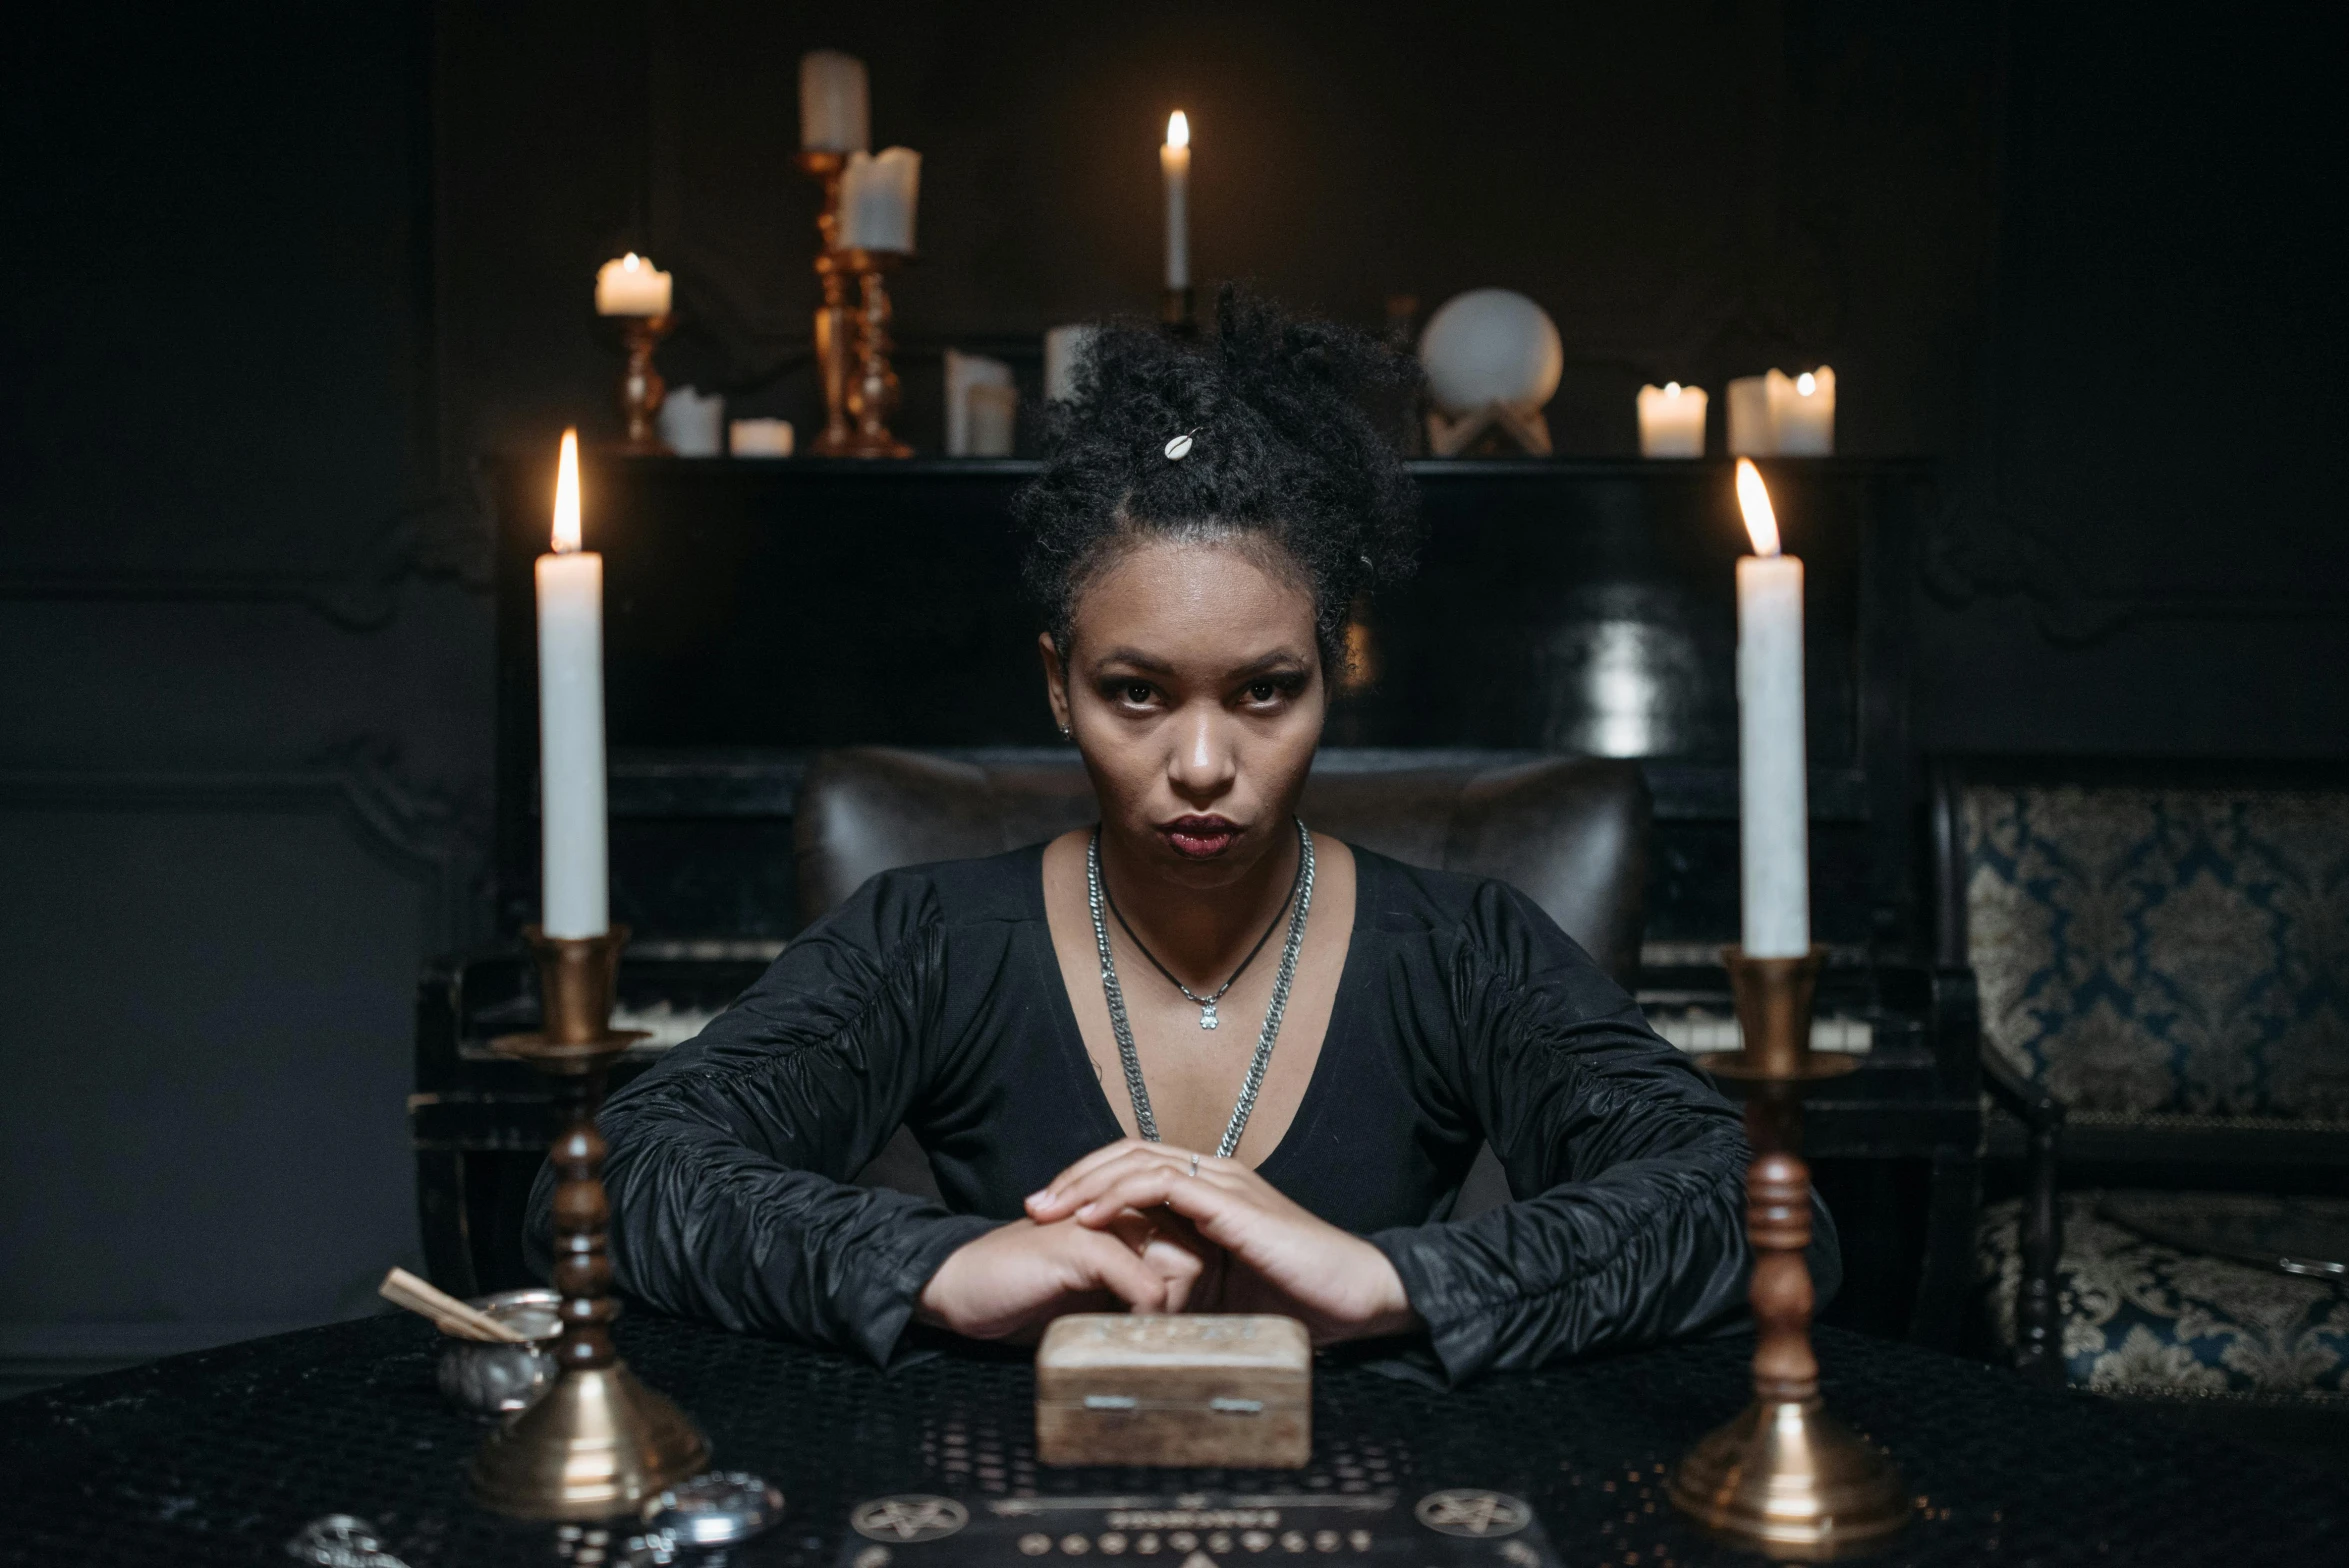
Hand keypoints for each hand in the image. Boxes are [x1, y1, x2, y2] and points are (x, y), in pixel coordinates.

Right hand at [916, 1215, 1205, 1342]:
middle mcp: (1121, 1211)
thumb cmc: (1023, 1293)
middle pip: (1202, 1248)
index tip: (1187, 1324)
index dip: (1203, 1286)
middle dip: (1200, 1297)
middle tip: (1175, 1333)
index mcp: (1127, 1217)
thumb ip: (1135, 1290)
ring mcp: (1102, 1222)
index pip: (1199, 1241)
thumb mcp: (1094, 1295)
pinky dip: (1146, 1314)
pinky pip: (1143, 1282)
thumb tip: (1187, 1320)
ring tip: (1153, 1336)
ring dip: (1178, 1308)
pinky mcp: (1082, 1243)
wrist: (959, 1286)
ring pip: (1183, 1261)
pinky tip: (1125, 1333)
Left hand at [1024, 1140, 1419, 1345]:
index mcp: (1212, 1190)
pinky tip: (1089, 1221)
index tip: (1049, 1214)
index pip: (1137, 1165)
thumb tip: (1129, 1304)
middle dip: (1074, 1176)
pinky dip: (1119, 1196)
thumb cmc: (1299, 1301)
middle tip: (1031, 1205)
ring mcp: (1224, 1183)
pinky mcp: (1232, 1202)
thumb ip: (1182, 1282)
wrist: (1358, 1297)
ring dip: (1085, 1183)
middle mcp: (1215, 1175)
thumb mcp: (1223, 1292)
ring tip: (1048, 1210)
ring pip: (1138, 1160)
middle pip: (1128, 1152)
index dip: (1089, 1182)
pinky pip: (1161, 1184)